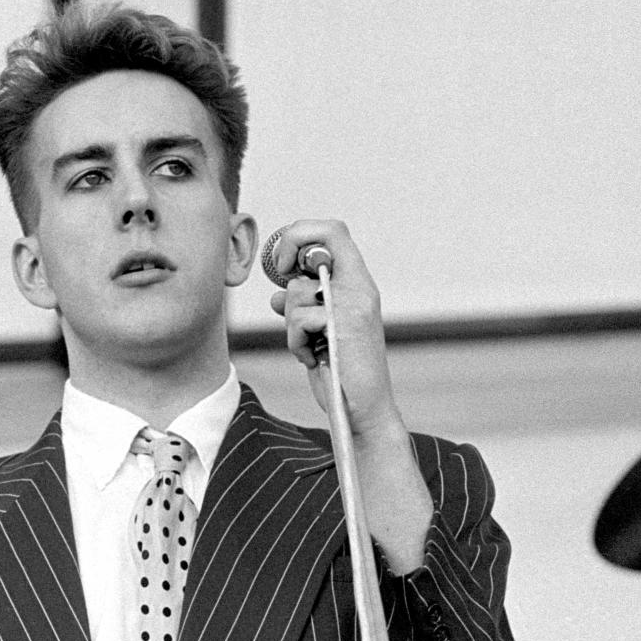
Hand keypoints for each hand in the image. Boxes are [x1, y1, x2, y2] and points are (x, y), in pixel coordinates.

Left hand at [268, 219, 398, 436]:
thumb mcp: (320, 332)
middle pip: (315, 245)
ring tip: (309, 346)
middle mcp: (360, 287)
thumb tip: (277, 295)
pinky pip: (298, 318)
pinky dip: (295, 342)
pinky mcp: (343, 323)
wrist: (363, 409)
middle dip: (290, 281)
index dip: (301, 233)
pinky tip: (312, 358)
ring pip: (297, 289)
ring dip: (291, 324)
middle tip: (292, 310)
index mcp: (357, 284)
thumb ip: (303, 308)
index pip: (333, 231)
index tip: (285, 263)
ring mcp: (354, 303)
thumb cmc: (343, 373)